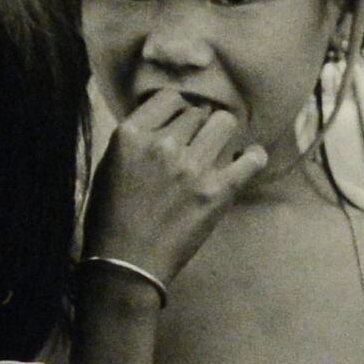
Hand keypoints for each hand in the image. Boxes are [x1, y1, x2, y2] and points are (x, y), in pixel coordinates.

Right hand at [86, 90, 268, 286]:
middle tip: (198, 144)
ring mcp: (192, 167)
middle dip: (199, 126)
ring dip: (223, 136)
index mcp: (131, 134)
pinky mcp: (216, 191)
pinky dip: (253, 156)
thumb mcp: (109, 166)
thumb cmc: (111, 219)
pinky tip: (249, 158)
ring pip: (225, 125)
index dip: (178, 110)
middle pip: (198, 112)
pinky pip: (251, 159)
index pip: (169, 98)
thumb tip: (166, 122)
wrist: (125, 264)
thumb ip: (136, 140)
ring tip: (219, 150)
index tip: (182, 122)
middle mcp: (163, 144)